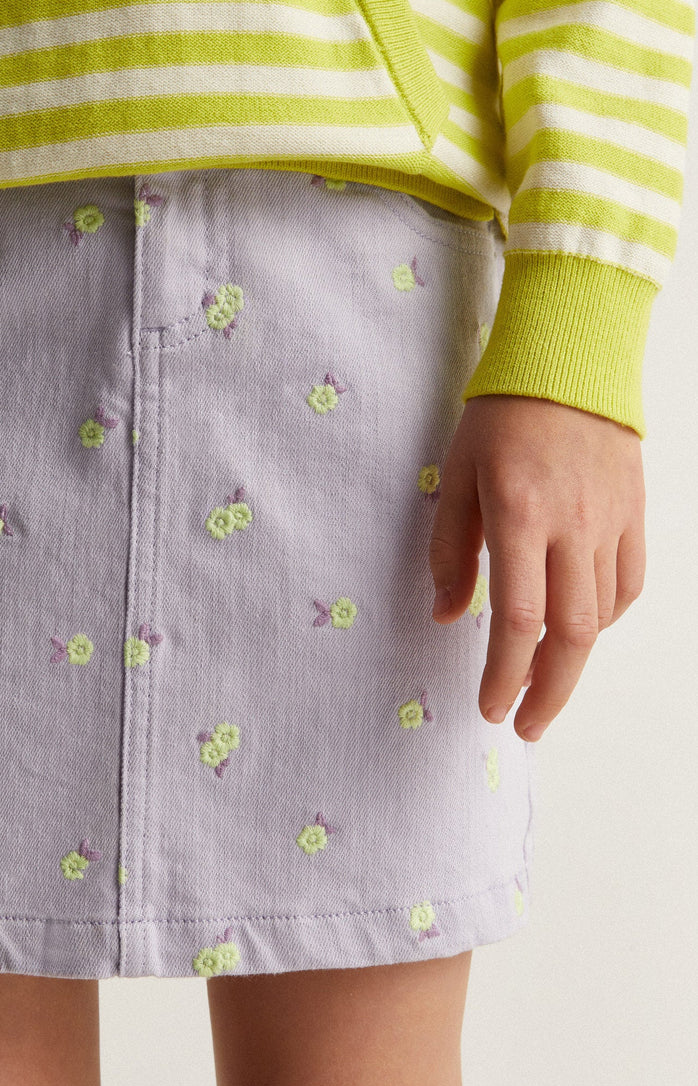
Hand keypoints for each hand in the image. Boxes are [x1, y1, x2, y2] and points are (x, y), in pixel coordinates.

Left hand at [428, 394, 644, 741]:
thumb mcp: (455, 474)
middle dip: (548, 693)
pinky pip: (627, 585)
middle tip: (525, 727)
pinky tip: (580, 626)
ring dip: (573, 662)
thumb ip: (451, 549)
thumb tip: (449, 616)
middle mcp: (572, 525)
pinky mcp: (635, 513)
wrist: (569, 358)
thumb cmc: (499, 415)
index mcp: (519, 515)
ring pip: (602, 616)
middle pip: (571, 635)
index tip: (489, 707)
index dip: (504, 675)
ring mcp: (611, 521)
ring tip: (544, 684)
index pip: (518, 619)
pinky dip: (604, 617)